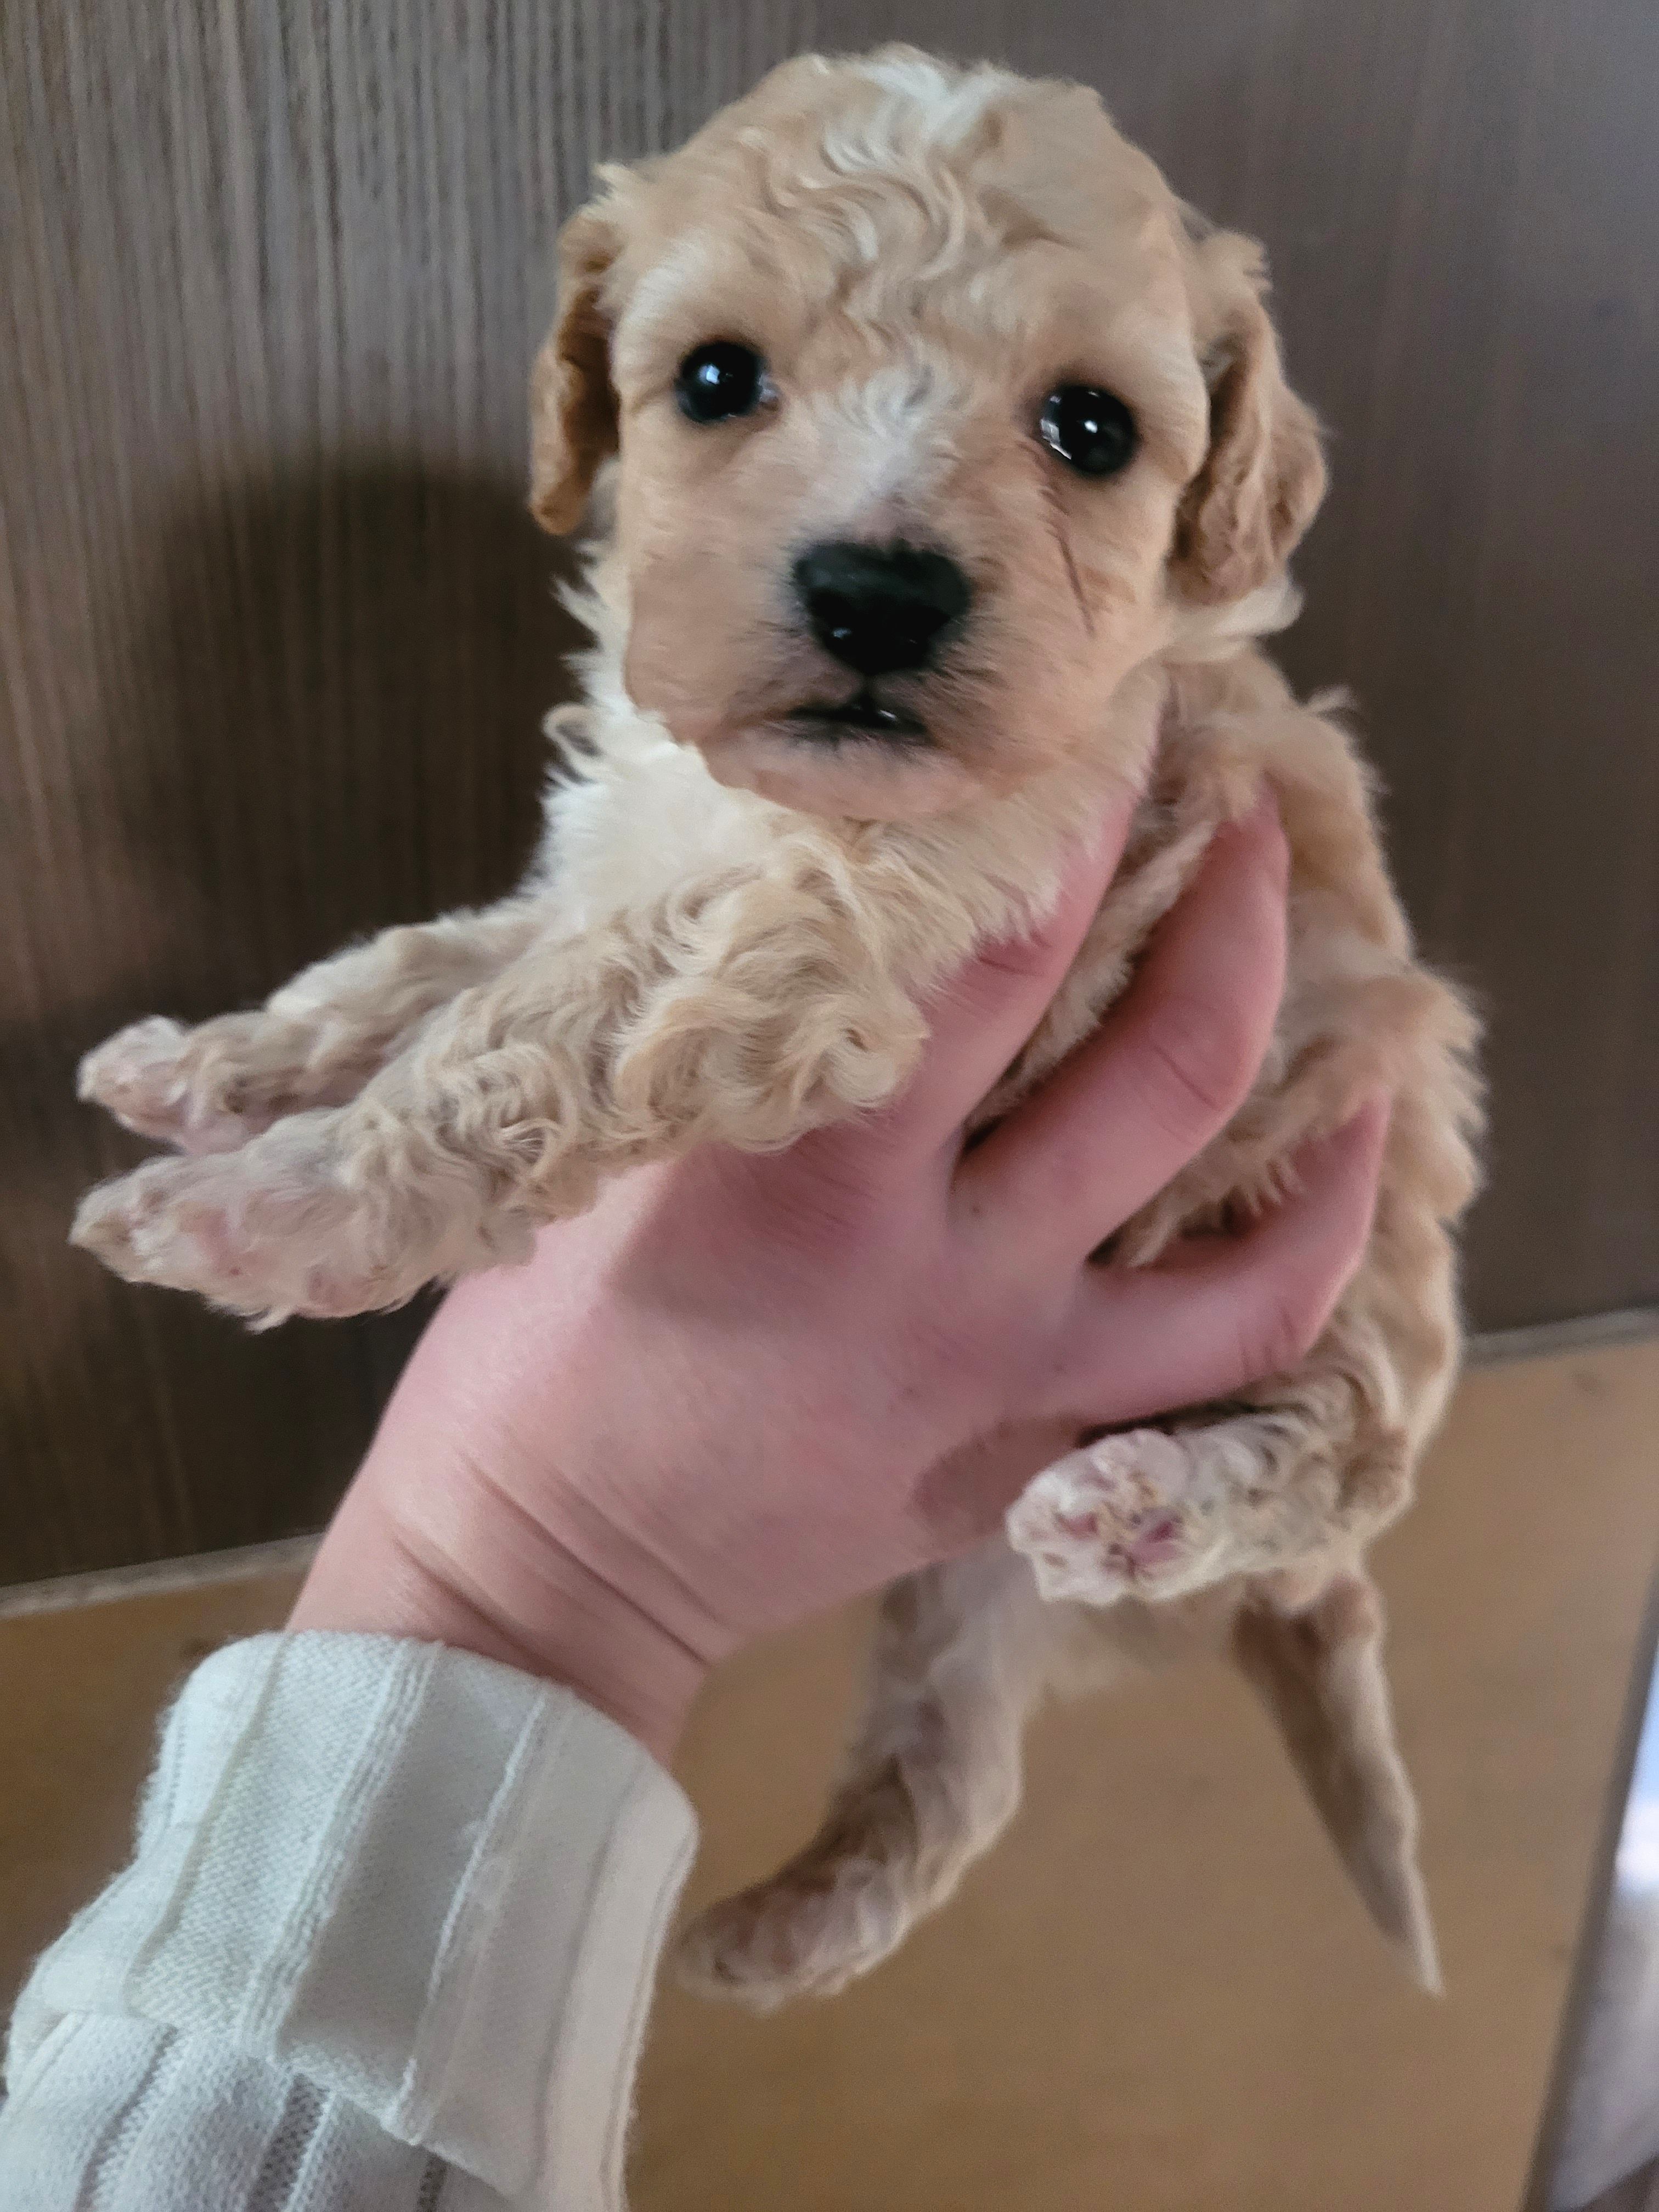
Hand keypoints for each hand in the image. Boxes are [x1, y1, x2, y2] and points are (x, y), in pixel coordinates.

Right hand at [291, 798, 1386, 1760]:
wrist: (542, 1573)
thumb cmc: (532, 1354)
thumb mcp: (616, 1157)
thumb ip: (746, 1041)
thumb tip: (844, 897)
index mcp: (817, 1175)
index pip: (996, 947)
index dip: (1079, 813)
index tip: (1115, 725)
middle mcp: (949, 1278)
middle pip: (1163, 1068)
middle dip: (1234, 916)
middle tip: (1248, 820)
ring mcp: (1011, 1391)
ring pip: (1247, 1263)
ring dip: (1328, 1124)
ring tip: (1360, 1020)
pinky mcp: (1032, 1470)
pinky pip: (1210, 1381)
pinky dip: (1282, 1280)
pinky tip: (1317, 1203)